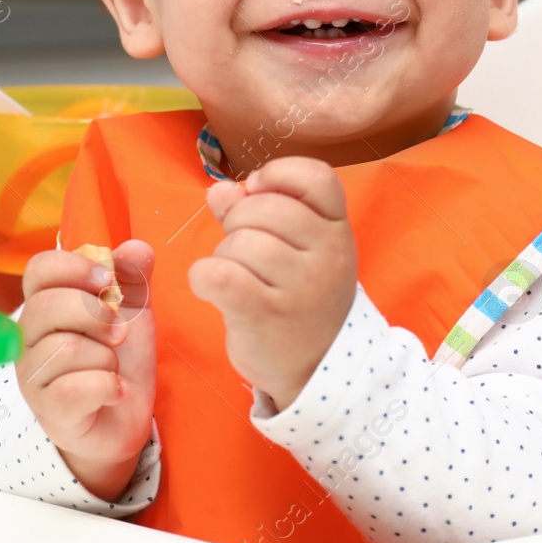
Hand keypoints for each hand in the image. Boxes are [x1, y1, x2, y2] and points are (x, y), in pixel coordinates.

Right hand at [16, 241, 155, 501]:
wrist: (125, 418)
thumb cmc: (120, 358)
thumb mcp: (133, 311)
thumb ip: (134, 277)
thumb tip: (139, 248)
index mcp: (45, 303)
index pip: (39, 269)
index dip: (74, 267)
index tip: (108, 281)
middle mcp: (29, 337)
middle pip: (48, 306)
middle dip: (96, 315)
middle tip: (120, 333)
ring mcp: (33, 375)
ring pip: (64, 349)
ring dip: (105, 357)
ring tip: (113, 367)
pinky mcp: (49, 410)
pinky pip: (74, 388)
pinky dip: (107, 386)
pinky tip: (117, 390)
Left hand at [190, 157, 356, 413]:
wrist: (314, 369)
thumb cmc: (299, 299)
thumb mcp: (296, 249)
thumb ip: (257, 210)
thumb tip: (219, 190)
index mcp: (337, 230)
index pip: (316, 176)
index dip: (278, 174)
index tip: (260, 192)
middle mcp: (328, 255)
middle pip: (263, 206)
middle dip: (239, 222)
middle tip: (245, 251)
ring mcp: (300, 287)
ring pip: (239, 242)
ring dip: (224, 255)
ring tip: (236, 276)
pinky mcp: (265, 315)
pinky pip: (219, 274)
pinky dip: (203, 277)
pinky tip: (212, 288)